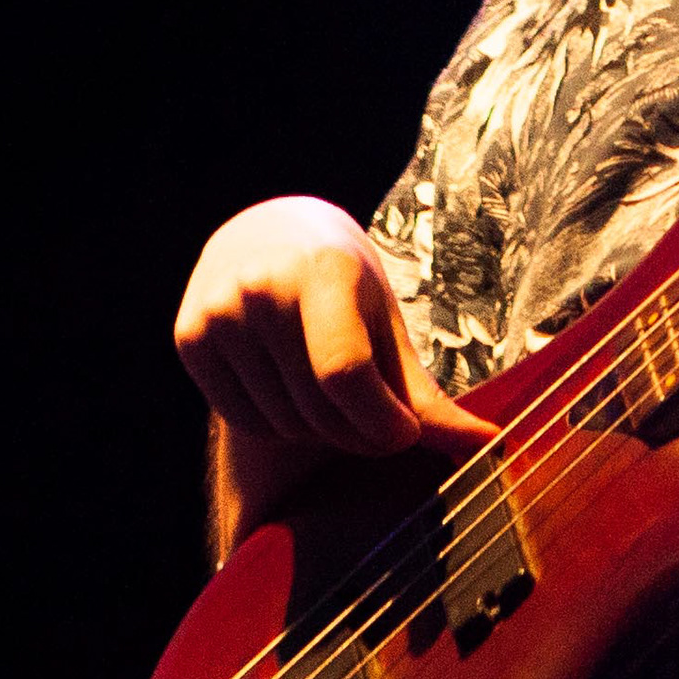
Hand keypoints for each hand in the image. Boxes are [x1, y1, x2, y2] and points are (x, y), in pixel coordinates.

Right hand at [176, 196, 476, 539]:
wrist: (268, 234)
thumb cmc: (346, 284)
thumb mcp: (388, 322)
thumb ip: (427, 394)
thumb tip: (489, 444)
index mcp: (324, 271)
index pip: (345, 373)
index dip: (379, 421)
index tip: (405, 437)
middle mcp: (263, 288)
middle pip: (317, 407)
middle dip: (358, 431)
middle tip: (378, 423)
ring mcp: (219, 312)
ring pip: (281, 423)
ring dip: (318, 431)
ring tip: (334, 398)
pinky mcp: (189, 338)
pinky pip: (242, 418)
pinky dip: (276, 424)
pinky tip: (290, 390)